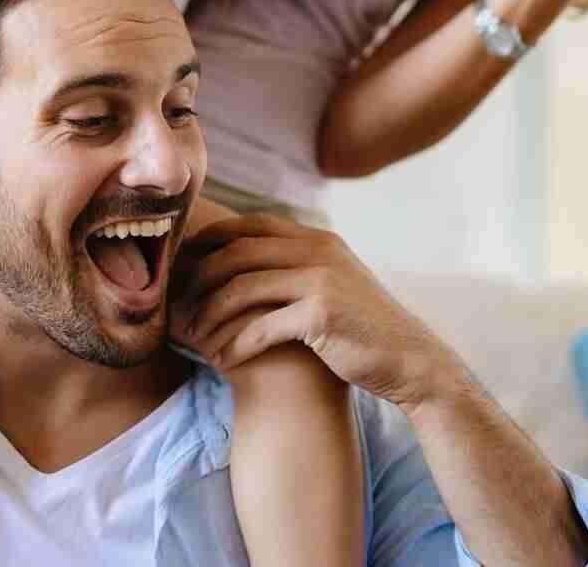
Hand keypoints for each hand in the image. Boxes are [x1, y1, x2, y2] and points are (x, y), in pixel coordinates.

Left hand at [171, 215, 465, 408]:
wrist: (408, 359)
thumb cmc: (361, 328)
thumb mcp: (333, 282)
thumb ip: (298, 266)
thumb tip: (245, 262)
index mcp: (317, 238)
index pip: (249, 226)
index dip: (211, 240)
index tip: (184, 264)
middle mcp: (317, 250)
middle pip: (237, 253)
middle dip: (200, 278)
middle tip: (179, 305)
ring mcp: (320, 279)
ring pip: (241, 288)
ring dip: (211, 315)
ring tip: (195, 338)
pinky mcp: (321, 313)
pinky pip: (260, 326)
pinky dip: (235, 344)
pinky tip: (223, 360)